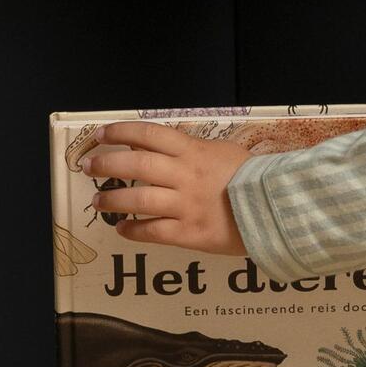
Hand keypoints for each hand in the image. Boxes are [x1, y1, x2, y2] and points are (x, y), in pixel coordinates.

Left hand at [75, 119, 250, 257]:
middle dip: (106, 164)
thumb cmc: (251, 179)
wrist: (276, 210)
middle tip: (89, 167)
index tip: (100, 135)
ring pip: (137, 199)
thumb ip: (190, 150)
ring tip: (98, 203)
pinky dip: (132, 230)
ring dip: (112, 200)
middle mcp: (184, 176)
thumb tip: (157, 148)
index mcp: (192, 151)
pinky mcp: (189, 233)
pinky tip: (122, 229)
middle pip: (135, 164)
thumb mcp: (221, 152)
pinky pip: (152, 231)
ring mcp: (185, 206)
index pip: (147, 134)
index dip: (119, 132)